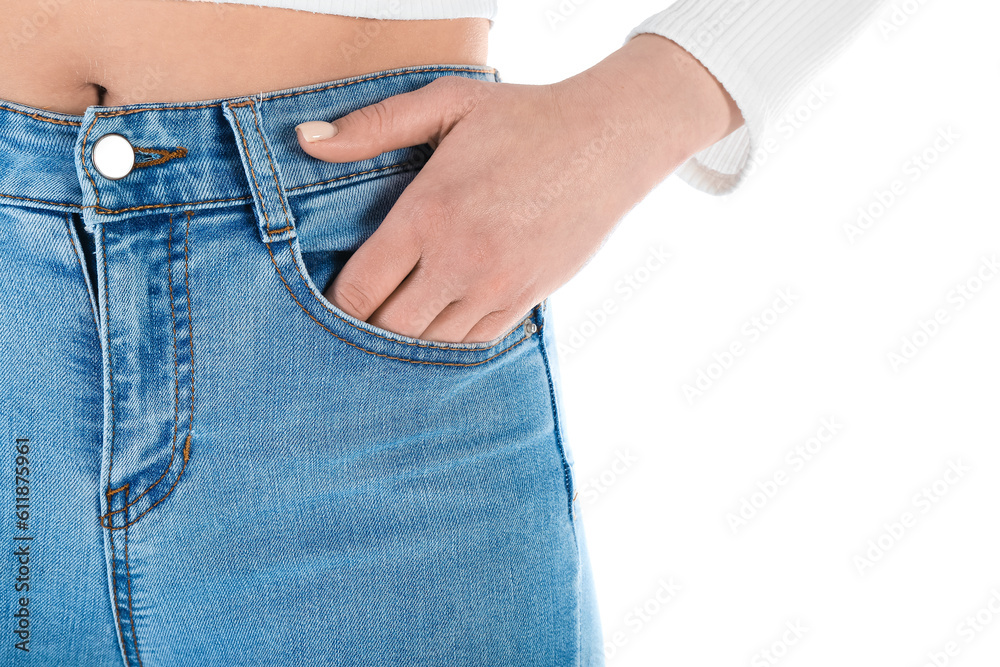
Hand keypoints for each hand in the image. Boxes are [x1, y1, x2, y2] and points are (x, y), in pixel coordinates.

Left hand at [295, 34, 742, 343]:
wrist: (608, 141)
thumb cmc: (523, 119)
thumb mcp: (446, 104)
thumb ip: (373, 126)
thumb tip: (306, 142)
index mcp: (428, 213)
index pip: (360, 289)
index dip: (337, 302)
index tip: (334, 296)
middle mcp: (459, 260)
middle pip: (391, 329)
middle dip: (368, 326)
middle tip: (361, 314)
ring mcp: (497, 285)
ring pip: (432, 344)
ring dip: (409, 338)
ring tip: (397, 322)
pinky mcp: (527, 297)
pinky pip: (476, 342)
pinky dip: (451, 341)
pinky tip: (439, 325)